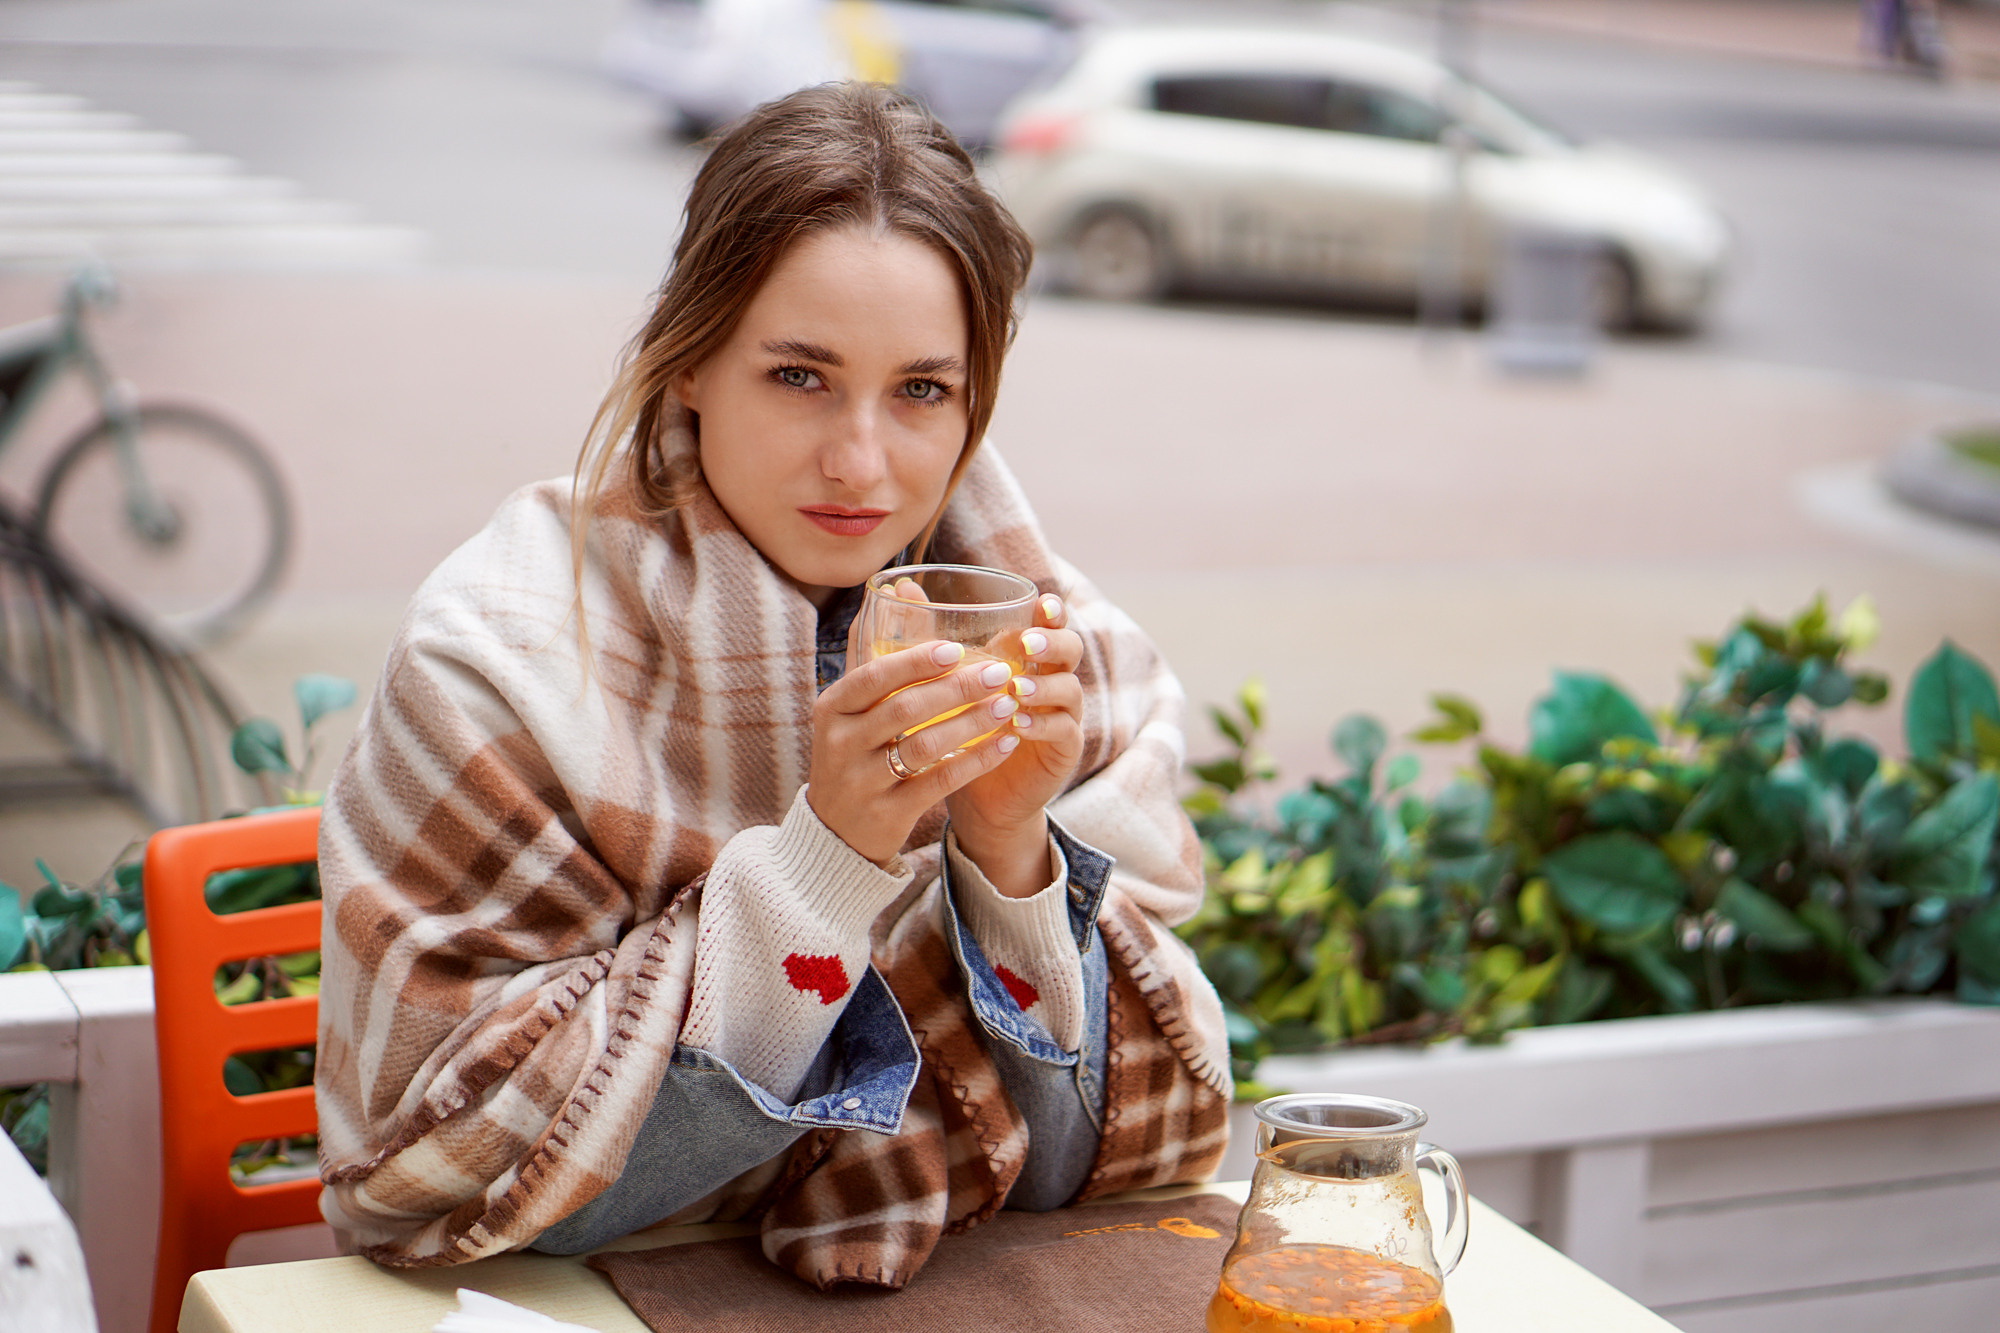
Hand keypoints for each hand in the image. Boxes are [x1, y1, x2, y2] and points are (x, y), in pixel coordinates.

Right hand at [808, 639, 1024, 865]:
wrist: (836, 831)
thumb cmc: (853, 754)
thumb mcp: (848, 709)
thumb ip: (873, 652)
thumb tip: (900, 586)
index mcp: (833, 708)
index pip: (874, 677)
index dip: (916, 661)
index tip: (957, 648)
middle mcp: (842, 743)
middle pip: (905, 709)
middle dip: (957, 689)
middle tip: (1000, 673)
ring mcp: (863, 781)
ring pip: (926, 746)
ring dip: (972, 723)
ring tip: (1008, 705)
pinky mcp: (889, 813)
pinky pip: (940, 782)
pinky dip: (976, 761)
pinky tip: (1005, 744)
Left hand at [947, 594, 1085, 896]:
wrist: (977, 796)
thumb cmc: (958, 731)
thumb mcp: (943, 684)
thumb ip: (928, 638)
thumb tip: (899, 586)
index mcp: (1028, 658)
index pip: (1050, 624)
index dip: (1052, 612)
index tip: (1042, 603)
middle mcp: (1051, 680)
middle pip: (1071, 649)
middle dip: (1053, 642)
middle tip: (1027, 643)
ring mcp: (1062, 715)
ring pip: (1070, 689)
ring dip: (1044, 685)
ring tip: (1017, 688)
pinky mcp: (1063, 750)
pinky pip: (1064, 731)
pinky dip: (1043, 724)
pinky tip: (1018, 724)